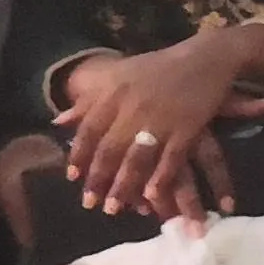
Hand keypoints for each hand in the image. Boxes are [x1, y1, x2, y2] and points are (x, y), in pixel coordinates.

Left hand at [61, 28, 263, 218]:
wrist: (205, 56)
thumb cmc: (160, 67)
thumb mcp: (118, 76)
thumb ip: (88, 100)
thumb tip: (58, 122)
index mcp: (114, 92)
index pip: (89, 129)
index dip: (79, 154)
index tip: (73, 177)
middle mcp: (133, 107)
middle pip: (110, 149)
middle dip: (99, 178)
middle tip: (90, 203)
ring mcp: (161, 119)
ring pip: (137, 159)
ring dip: (125, 186)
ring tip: (115, 208)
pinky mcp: (187, 127)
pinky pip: (170, 159)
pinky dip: (160, 179)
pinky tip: (152, 197)